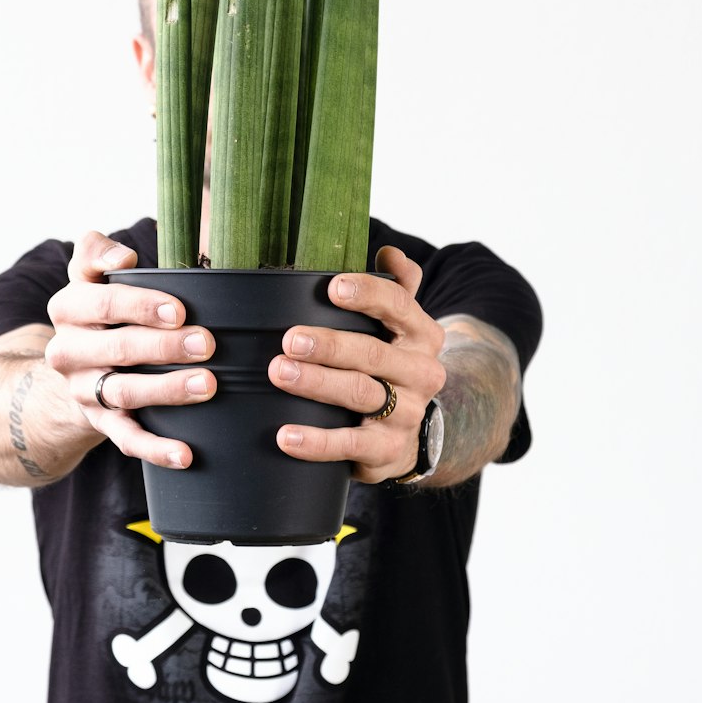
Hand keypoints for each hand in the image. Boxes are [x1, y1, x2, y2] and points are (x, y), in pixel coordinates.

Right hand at [44, 231, 216, 468]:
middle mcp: (68, 351)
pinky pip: (126, 440)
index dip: (142, 305)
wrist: (71, 367)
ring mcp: (83, 390)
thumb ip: (97, 252)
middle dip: (165, 346)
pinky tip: (186, 454)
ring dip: (167, 390)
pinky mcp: (99, 423)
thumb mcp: (88, 275)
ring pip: (124, 393)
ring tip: (207, 385)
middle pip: (118, 348)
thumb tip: (123, 258)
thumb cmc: (100, 310)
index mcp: (68, 307)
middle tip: (207, 343)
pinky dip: (155, 449)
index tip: (180, 309)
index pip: (103, 303)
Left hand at [267, 245, 445, 483]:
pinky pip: (351, 445)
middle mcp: (421, 372)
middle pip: (374, 353)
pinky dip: (317, 442)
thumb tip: (388, 251)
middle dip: (329, 345)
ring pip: (361, 394)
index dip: (368, 293)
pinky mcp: (388, 451)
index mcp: (422, 334)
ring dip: (317, 384)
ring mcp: (407, 414)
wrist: (412, 434)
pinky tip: (286, 435)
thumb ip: (395, 287)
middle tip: (289, 339)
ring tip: (279, 373)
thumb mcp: (399, 326)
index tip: (332, 287)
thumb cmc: (390, 366)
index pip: (399, 305)